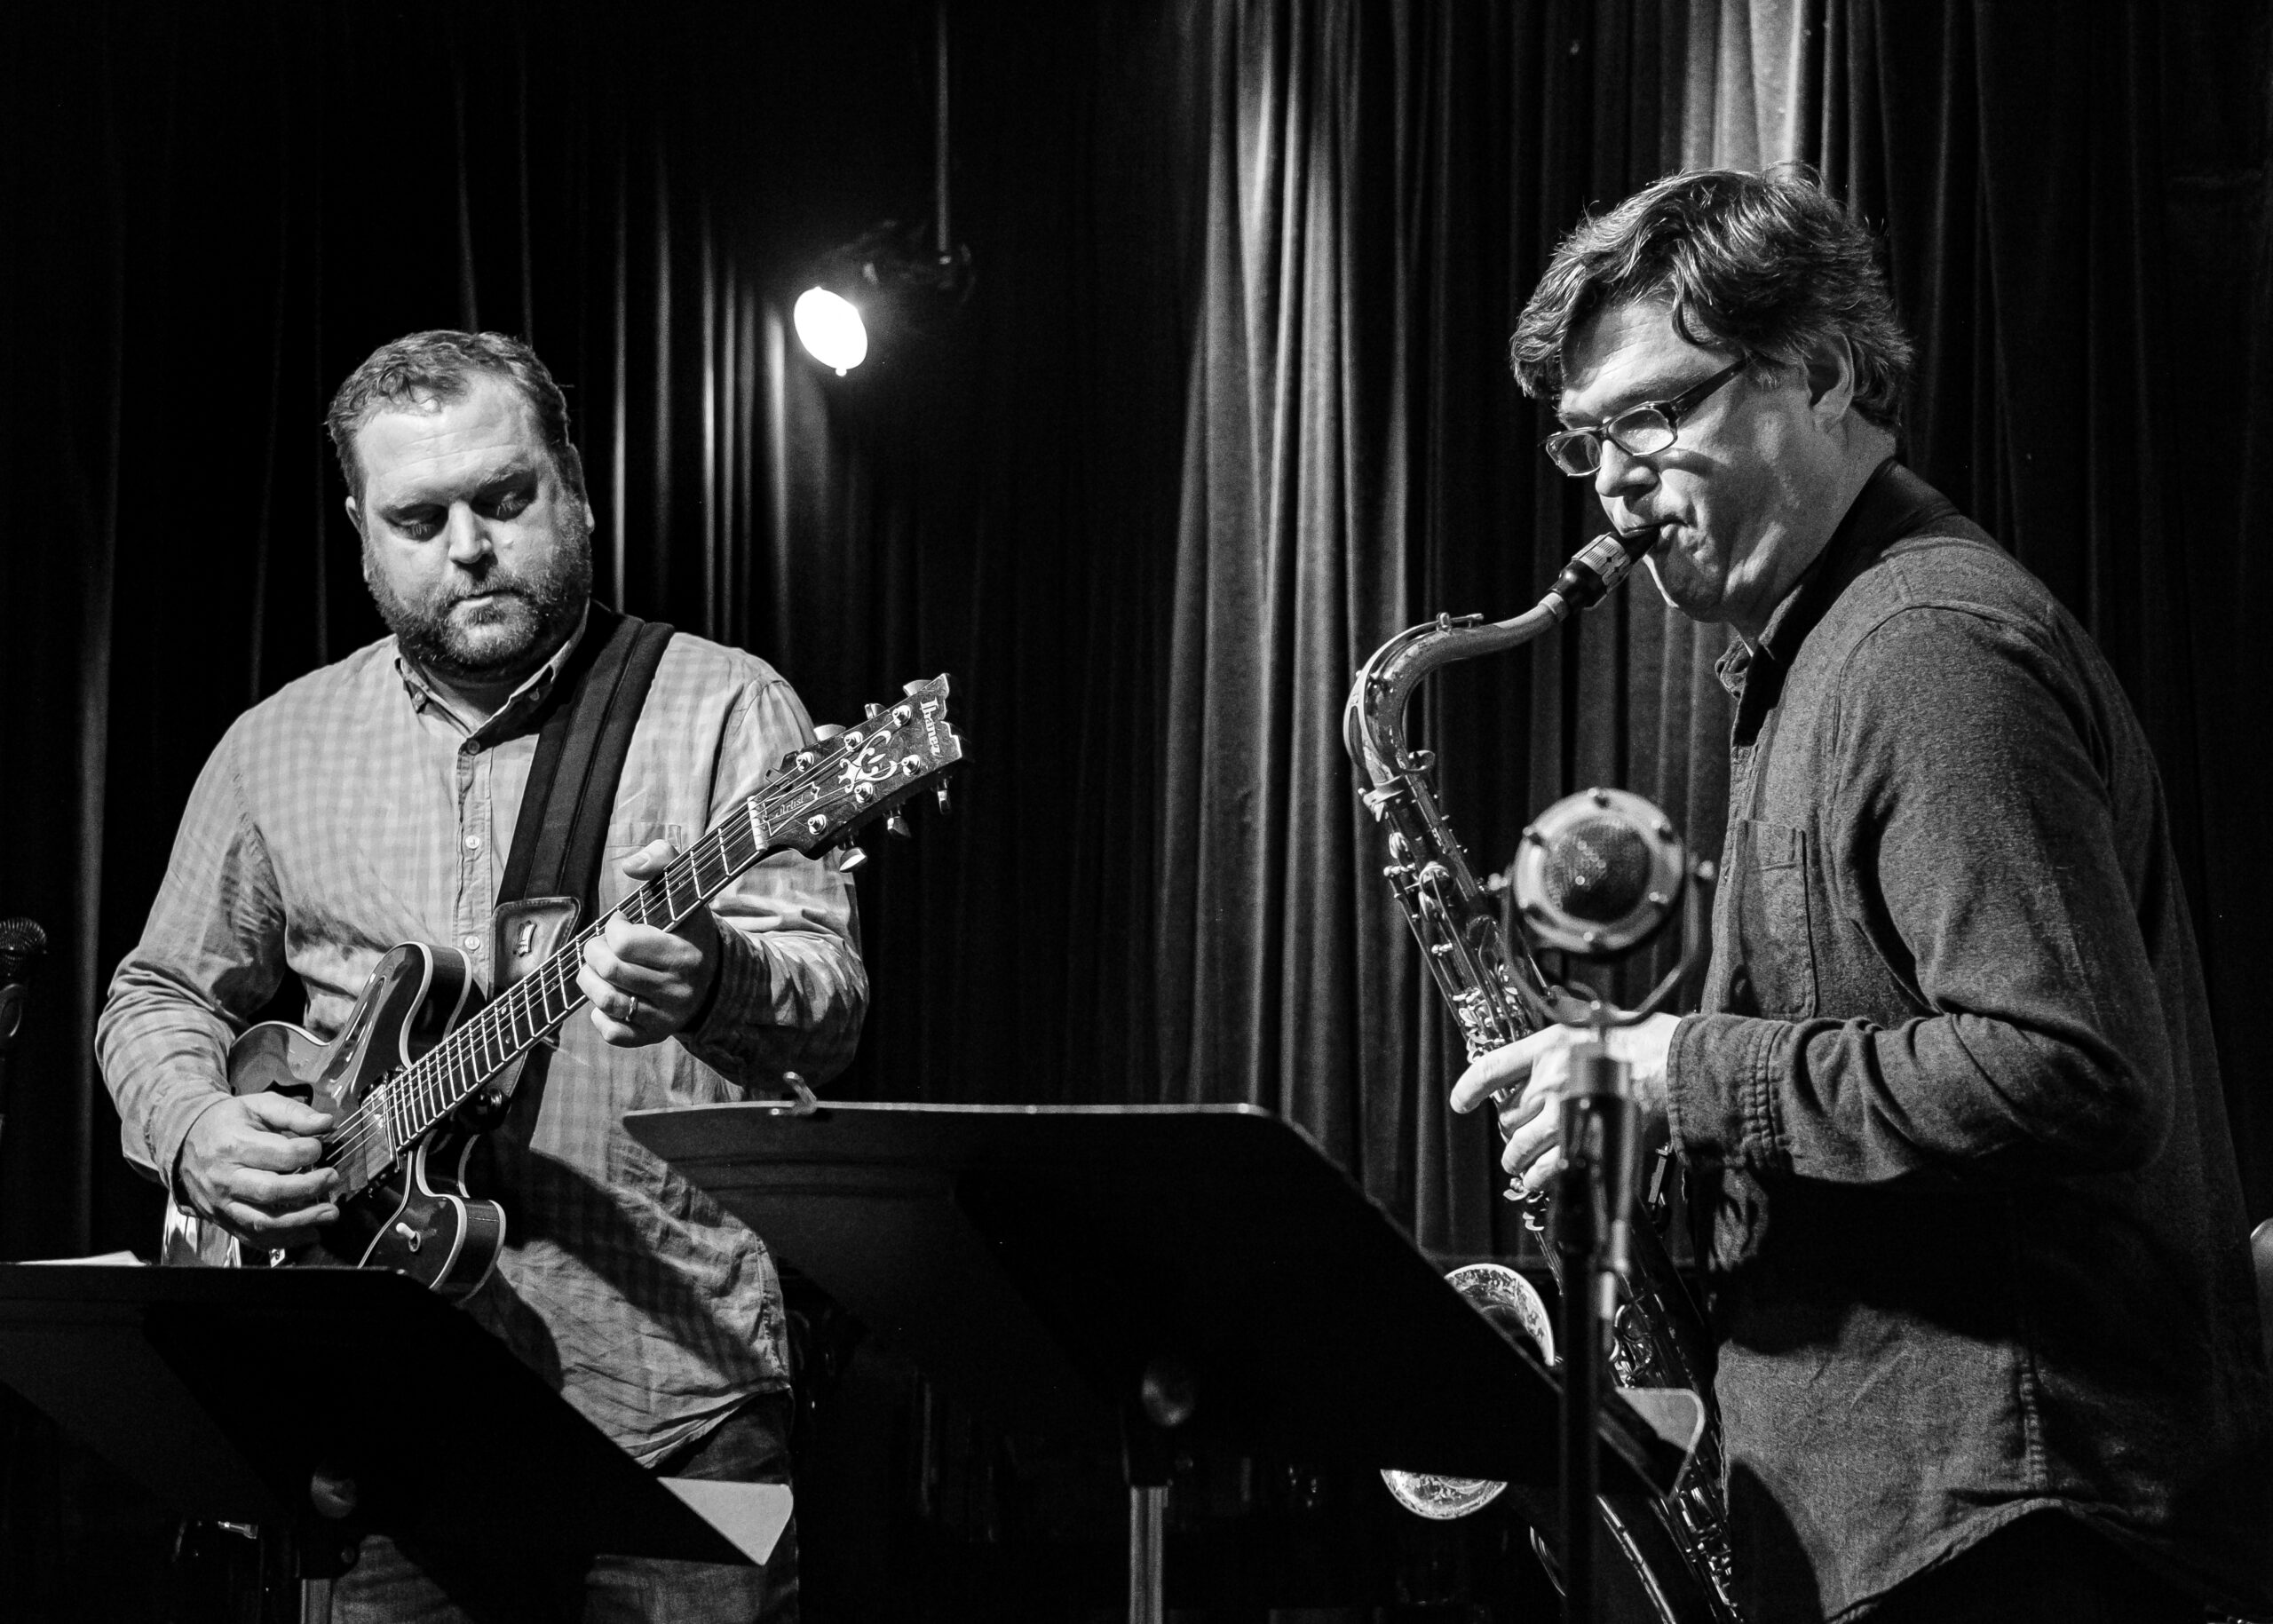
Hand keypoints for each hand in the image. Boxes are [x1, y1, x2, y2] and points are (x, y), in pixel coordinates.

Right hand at [177, 1091, 339, 1243]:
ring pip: (262, 1222)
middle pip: (271, 1192)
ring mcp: (221, 1203)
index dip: (307, 1153)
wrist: (185, 1140)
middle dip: (308, 1188)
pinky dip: (283, 1240)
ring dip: (301, 1221)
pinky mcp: (221, 1219)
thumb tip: (326, 1123)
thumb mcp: (258, 1105)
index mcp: (234, 1144)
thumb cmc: (227, 1122)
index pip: (279, 1155)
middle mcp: (225, 1178)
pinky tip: (308, 1233)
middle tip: (331, 1179)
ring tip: (329, 1214)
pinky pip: (252, 1237)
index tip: (319, 1149)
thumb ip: (294, 1113)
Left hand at [579, 839, 722, 1046]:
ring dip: (589, 981)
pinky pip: (613, 1032)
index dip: (613, 928)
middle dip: (593, 952)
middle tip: (601, 945)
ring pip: (607, 1001)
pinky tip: (608, 996)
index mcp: (685, 951)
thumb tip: (629, 864)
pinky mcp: (655, 1035)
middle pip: (610, 971)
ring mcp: (667, 1015)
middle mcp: (679, 987)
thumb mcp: (683, 889)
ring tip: (596, 968)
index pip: (624, 943)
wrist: (714, 975)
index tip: (622, 922)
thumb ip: (661, 861)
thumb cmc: (686, 927)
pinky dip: (599, 1014)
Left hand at [1448, 1013, 1679, 1195]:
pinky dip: (1538, 1178)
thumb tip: (1564, 1004)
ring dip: (1516, 1160)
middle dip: (1508, 1130)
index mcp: (1550, 1046)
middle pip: (1506, 1115)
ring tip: (1518, 1165)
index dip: (1469, 1088)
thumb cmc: (1651, 1041)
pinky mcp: (1585, 1141)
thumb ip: (1575, 1015)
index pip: (1491, 1069)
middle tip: (1513, 1137)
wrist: (1681, 1069)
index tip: (1461, 1101)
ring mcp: (1564, 1113)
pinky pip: (1546, 1169)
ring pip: (1520, 1147)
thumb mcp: (1603, 1017)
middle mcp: (1549, 1080)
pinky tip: (1539, 1179)